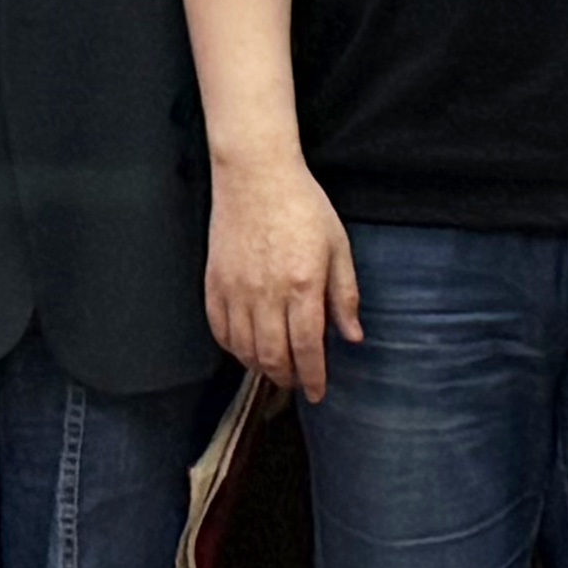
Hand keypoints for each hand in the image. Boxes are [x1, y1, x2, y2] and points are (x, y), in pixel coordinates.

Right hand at [207, 159, 364, 403]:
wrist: (255, 175)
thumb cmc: (303, 206)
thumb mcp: (337, 246)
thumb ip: (344, 294)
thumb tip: (352, 336)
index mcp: (302, 285)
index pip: (307, 348)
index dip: (313, 377)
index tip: (318, 393)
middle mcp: (266, 294)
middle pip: (273, 356)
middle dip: (287, 378)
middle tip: (297, 383)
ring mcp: (236, 290)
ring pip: (244, 349)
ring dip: (260, 367)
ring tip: (275, 369)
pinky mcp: (214, 283)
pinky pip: (220, 330)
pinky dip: (233, 348)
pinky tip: (246, 349)